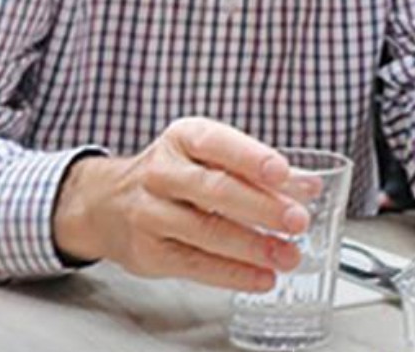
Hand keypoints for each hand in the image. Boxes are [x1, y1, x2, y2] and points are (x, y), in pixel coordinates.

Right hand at [51, 118, 312, 290]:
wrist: (105, 202)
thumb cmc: (174, 173)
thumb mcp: (210, 155)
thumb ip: (259, 169)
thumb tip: (309, 186)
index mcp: (184, 138)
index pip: (218, 144)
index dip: (251, 158)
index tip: (283, 173)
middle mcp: (162, 173)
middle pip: (215, 191)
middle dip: (262, 207)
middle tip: (298, 221)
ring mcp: (150, 213)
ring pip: (207, 231)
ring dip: (254, 247)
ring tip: (289, 255)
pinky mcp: (148, 252)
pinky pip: (196, 265)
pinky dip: (234, 274)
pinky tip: (262, 277)